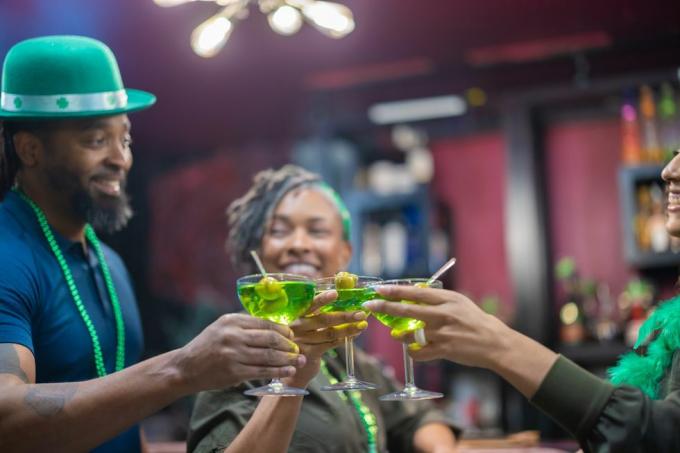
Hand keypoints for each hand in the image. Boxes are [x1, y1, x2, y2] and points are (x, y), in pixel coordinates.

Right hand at [174, 313, 304, 392]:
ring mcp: (233, 354)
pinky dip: (278, 371)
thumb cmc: (207, 347)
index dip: (282, 330)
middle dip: (288, 345)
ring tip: (298, 361)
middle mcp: (233, 335)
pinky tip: (288, 371)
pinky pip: (262, 371)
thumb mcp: (222, 328)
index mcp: (231, 320)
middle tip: (298, 349)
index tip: (291, 335)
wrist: (185, 368)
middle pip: (270, 339)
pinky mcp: (234, 372)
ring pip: (269, 356)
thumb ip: (244, 325)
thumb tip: (274, 326)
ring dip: (287, 359)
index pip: (265, 323)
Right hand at [284, 290, 367, 386]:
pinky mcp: (309, 353)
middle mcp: (297, 326)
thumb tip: (342, 294)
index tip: (336, 293)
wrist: (294, 365)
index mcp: (296, 314)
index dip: (322, 299)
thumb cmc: (305, 338)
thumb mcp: (307, 323)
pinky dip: (343, 339)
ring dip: (348, 329)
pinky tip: (353, 335)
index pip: (310, 304)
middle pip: (323, 319)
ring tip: (362, 325)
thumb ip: (319, 311)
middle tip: (361, 313)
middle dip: (344, 316)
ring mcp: (302, 341)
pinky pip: (330, 344)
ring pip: (330, 333)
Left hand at [363, 286, 509, 368]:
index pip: (415, 293)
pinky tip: (413, 351)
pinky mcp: (444, 350)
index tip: (379, 289)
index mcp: (447, 299)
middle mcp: (443, 314)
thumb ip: (437, 298)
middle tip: (369, 305)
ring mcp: (443, 333)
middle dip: (385, 307)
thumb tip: (412, 293)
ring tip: (397, 335)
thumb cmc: (474, 320)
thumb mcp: (458, 302)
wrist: (494, 342)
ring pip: (410, 334)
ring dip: (399, 335)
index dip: (395, 291)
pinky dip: (413, 352)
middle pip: (407, 310)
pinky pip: (419, 353)